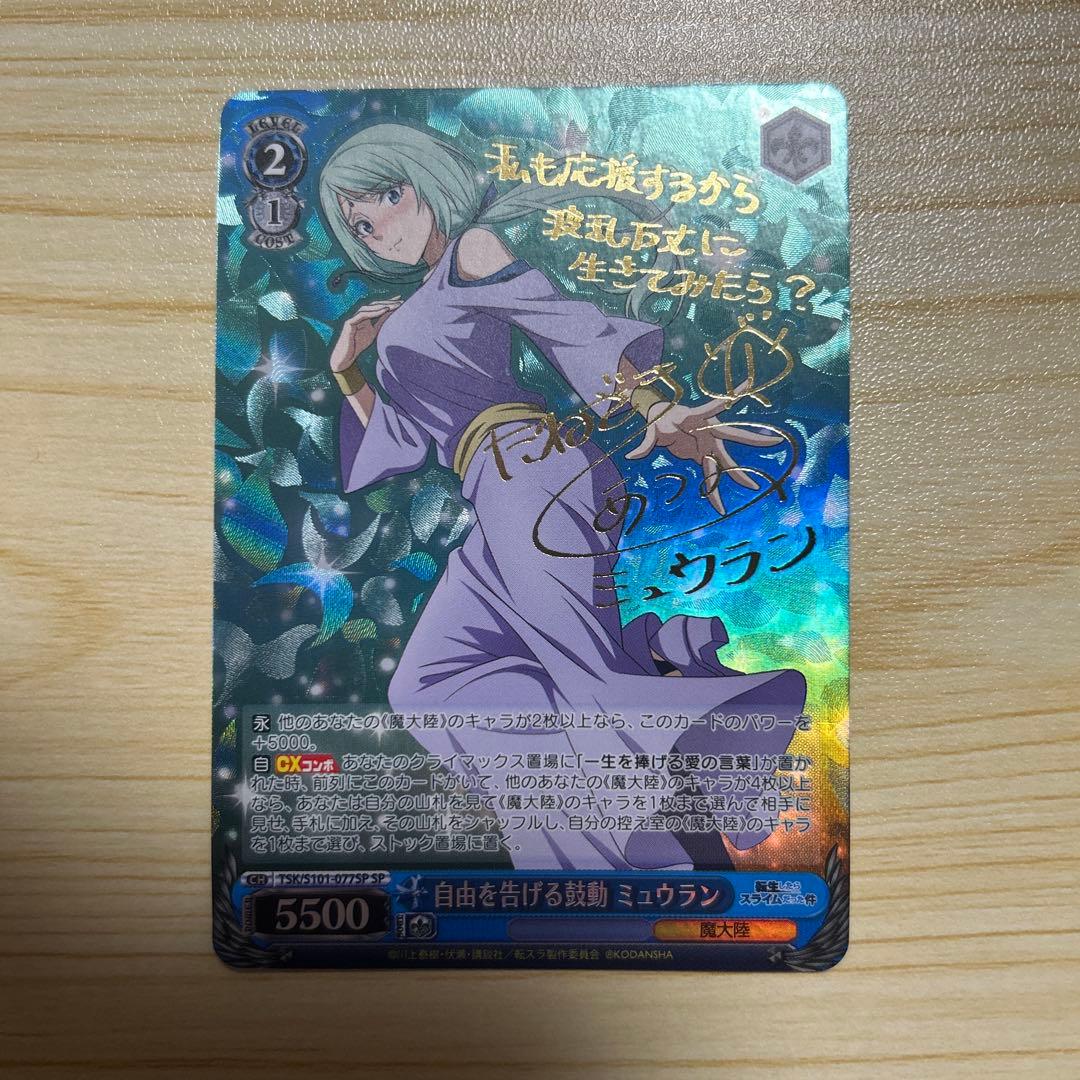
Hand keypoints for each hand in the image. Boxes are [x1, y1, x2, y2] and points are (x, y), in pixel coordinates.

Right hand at [329, 296, 401, 371]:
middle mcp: (358, 314)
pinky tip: (383, 310)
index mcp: (364, 316)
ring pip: (368, 308)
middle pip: (374, 305)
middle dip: (387, 302)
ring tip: (393, 306)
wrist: (346, 356)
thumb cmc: (358, 344)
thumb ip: (380, 322)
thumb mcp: (374, 331)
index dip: (388, 302)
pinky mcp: (349, 323)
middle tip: (400, 301)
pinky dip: (373, 312)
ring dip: (381, 306)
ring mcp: (353, 317)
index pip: (377, 306)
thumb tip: (390, 313)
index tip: (400, 300)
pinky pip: (362, 315)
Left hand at [625, 386, 783, 514]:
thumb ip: (645, 445)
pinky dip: (713, 492)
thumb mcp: (651, 431)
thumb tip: (631, 456)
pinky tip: (719, 508)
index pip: (716, 408)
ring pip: (727, 461)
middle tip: (775, 440)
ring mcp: (708, 446)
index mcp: (698, 420)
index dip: (731, 397)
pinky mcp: (703, 457)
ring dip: (738, 475)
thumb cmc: (658, 421)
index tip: (747, 386)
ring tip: (753, 488)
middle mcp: (708, 433)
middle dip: (754, 439)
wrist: (661, 422)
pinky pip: (711, 475)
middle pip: (734, 437)